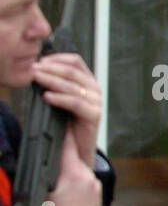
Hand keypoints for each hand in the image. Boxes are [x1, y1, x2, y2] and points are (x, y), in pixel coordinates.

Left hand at [31, 53, 100, 167]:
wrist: (77, 147)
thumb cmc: (67, 121)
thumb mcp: (60, 97)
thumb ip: (55, 83)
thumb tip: (37, 69)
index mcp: (88, 81)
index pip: (75, 61)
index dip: (57, 59)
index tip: (39, 62)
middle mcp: (95, 89)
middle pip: (72, 71)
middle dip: (50, 69)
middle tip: (33, 69)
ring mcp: (96, 102)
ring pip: (72, 86)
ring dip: (51, 81)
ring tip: (36, 79)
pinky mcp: (94, 115)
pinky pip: (75, 102)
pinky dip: (60, 98)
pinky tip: (47, 97)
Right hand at [42, 130, 101, 205]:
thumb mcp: (42, 191)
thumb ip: (44, 171)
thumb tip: (43, 160)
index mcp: (73, 173)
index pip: (67, 145)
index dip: (63, 132)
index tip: (62, 121)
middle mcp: (88, 178)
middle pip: (75, 158)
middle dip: (64, 157)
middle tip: (55, 158)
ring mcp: (95, 188)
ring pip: (81, 172)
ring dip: (70, 174)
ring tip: (59, 186)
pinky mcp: (97, 198)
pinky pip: (86, 185)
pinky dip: (77, 186)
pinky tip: (68, 195)